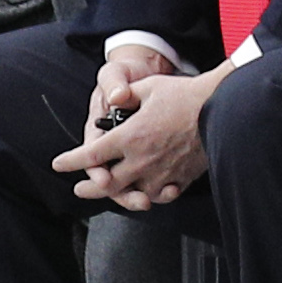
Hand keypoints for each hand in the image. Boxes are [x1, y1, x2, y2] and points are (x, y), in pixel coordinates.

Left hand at [57, 55, 220, 208]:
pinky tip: (150, 194)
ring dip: (121, 195)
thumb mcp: (149, 87)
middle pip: (107, 183)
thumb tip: (115, 99)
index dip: (71, 161)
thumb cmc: (186, 95)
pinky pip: (162, 194)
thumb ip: (127, 95)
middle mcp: (141, 159)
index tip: (59, 164)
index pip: (91, 154)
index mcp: (129, 136)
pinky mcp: (180, 179)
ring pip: (134, 193)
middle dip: (90, 187)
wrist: (222, 108)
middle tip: (81, 189)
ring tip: (117, 195)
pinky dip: (153, 195)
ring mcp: (161, 173)